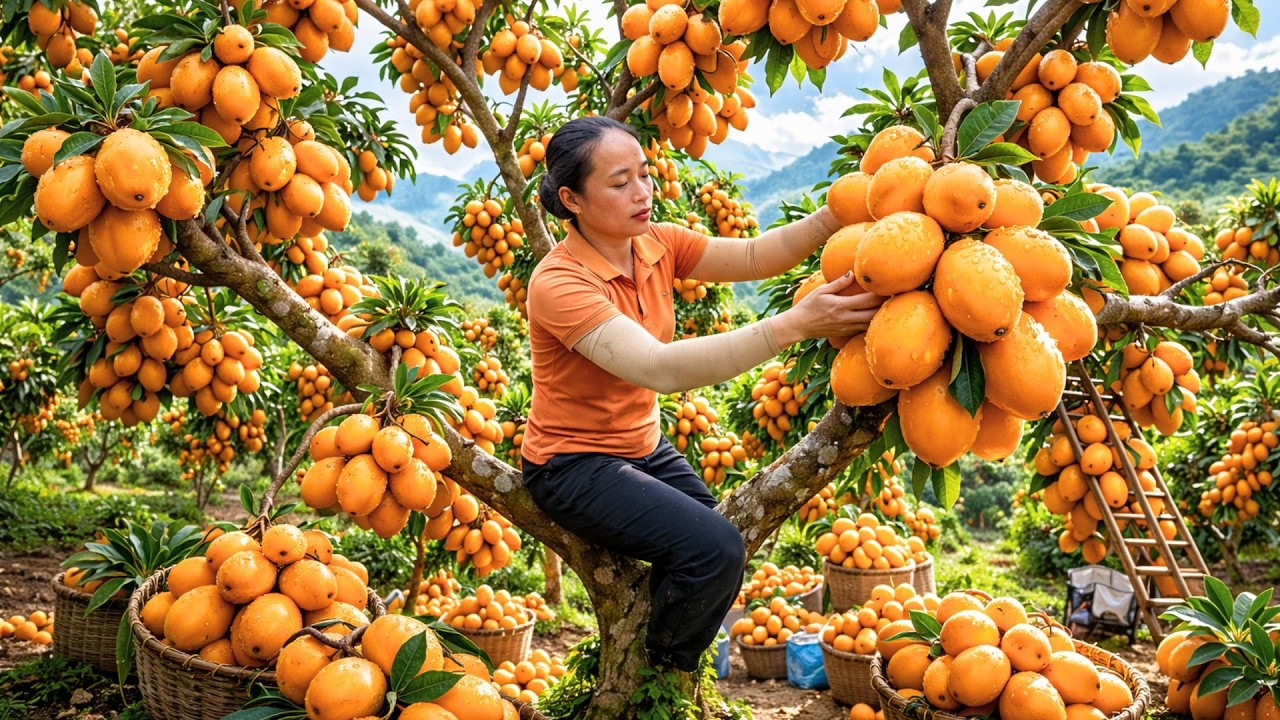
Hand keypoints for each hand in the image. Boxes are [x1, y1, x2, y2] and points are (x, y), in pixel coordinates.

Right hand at [770, 272, 885, 346]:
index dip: (881, 294)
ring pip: (870, 324)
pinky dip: (871, 324)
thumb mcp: (821, 291)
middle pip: (873, 314)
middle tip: (896, 298)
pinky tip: (877, 319)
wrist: (798, 326)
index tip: (891, 288)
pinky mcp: (845, 333)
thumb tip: (852, 273)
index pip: (867, 300)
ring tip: (890, 308)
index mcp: (841, 305)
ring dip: (880, 317)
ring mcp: (846, 327)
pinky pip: (862, 329)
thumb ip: (839, 282)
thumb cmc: (807, 306)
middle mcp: (846, 318)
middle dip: (885, 307)